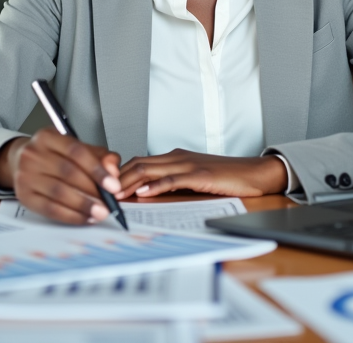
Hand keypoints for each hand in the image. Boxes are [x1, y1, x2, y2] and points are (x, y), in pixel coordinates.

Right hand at [0, 130, 122, 224]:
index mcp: (48, 137)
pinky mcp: (24, 196)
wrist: (20, 162)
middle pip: (67, 172)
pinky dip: (70, 215)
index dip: (97, 169)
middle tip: (109, 202)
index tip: (113, 185)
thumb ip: (99, 156)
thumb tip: (113, 170)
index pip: (75, 151)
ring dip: (83, 205)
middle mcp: (33, 154)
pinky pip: (49, 209)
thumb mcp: (76, 148)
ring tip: (100, 212)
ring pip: (58, 192)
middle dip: (93, 190)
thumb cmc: (53, 155)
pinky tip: (84, 217)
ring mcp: (25, 175)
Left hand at [115, 150, 287, 198]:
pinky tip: (144, 193)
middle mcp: (177, 157)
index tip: (100, 187)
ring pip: (150, 169)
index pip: (136, 162)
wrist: (254, 173)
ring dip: (128, 182)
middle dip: (114, 179)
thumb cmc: (226, 178)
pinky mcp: (200, 174)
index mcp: (174, 158)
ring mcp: (188, 164)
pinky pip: (173, 179)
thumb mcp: (193, 180)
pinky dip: (156, 186)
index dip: (116, 174)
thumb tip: (144, 194)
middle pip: (137, 164)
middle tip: (97, 192)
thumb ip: (171, 183)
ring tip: (112, 194)